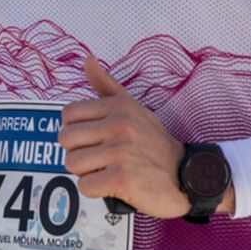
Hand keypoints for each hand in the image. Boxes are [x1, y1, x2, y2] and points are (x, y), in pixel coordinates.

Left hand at [59, 57, 189, 218]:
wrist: (184, 175)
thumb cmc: (154, 142)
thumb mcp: (133, 108)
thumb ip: (106, 86)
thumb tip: (88, 59)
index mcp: (118, 106)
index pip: (68, 114)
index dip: (76, 129)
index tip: (93, 138)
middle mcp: (119, 125)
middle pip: (66, 139)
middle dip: (78, 151)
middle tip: (99, 157)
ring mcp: (120, 152)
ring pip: (72, 163)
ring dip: (86, 172)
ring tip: (107, 169)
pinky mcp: (122, 178)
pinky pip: (85, 185)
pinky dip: (95, 190)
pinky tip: (112, 184)